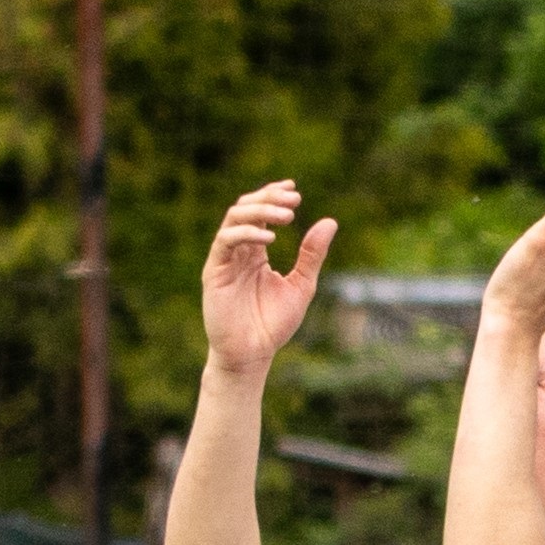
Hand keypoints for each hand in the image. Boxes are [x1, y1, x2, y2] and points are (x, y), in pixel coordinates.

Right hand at [198, 181, 333, 384]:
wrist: (252, 353)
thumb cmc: (273, 323)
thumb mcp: (301, 284)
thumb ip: (311, 254)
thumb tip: (330, 221)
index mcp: (255, 252)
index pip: (260, 213)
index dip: (273, 196)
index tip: (295, 191)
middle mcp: (238, 251)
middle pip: (245, 209)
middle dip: (268, 199)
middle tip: (294, 200)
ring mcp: (224, 260)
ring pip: (234, 219)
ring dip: (259, 210)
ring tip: (287, 216)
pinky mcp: (214, 271)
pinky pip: (225, 242)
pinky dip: (247, 234)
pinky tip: (270, 237)